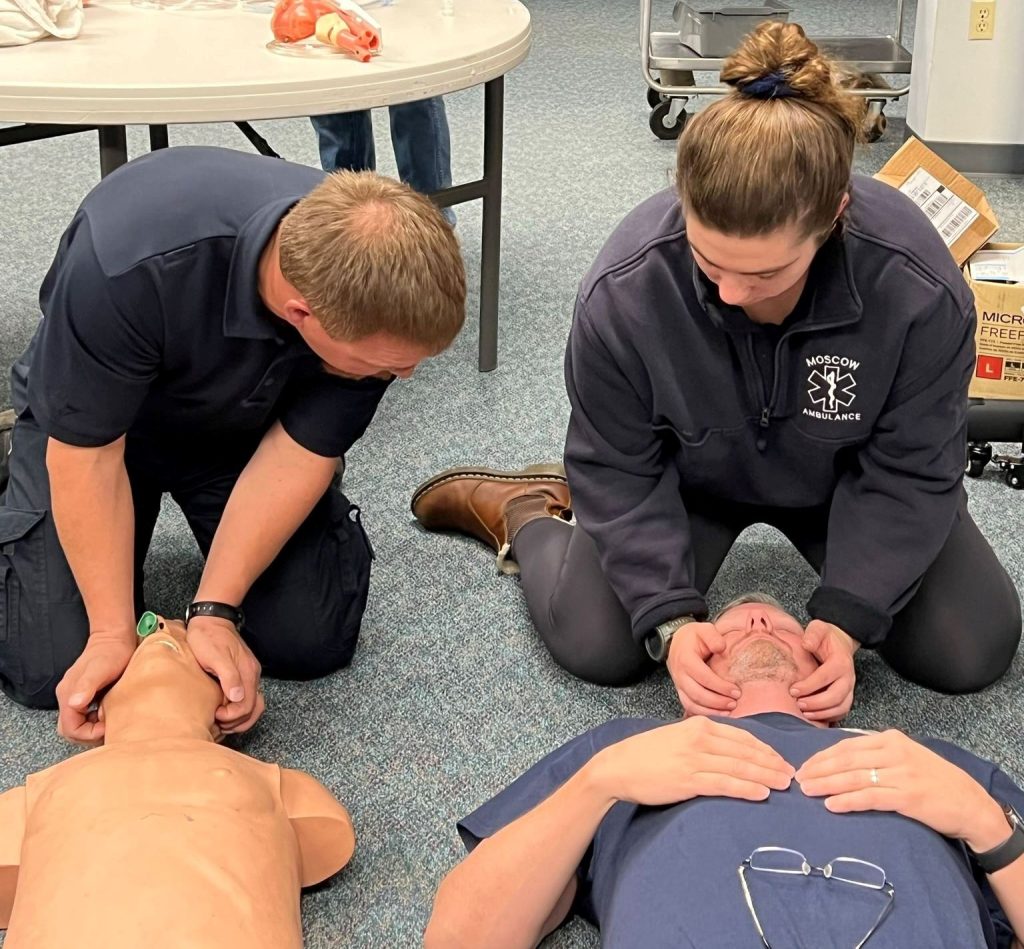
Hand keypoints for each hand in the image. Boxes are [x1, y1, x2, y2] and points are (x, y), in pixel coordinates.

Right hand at [55, 630, 135, 743]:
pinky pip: (83, 715)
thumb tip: (74, 704)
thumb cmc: (111, 652)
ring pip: (76, 723)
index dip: (88, 734)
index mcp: (68, 694)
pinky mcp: (83, 693)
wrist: (114, 637)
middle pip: (70, 729)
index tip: (107, 727)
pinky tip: (108, 713)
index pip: (70, 729)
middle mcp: (68, 696)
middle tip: (109, 728)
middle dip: (88, 735)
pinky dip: (94, 721)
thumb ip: (87, 686)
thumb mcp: (101, 669)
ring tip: (110, 721)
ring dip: (92, 728)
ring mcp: (74, 695)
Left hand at [185, 616, 263, 733]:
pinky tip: (225, 710)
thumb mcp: (214, 656)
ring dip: (239, 718)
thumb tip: (238, 698)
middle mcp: (251, 674)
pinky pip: (247, 697)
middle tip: (217, 723)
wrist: (211, 618)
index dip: (232, 716)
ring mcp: (249, 674)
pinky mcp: (243, 673)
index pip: (247, 705)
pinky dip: (239, 709)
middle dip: (236, 721)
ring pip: (252, 705)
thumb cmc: (208, 637)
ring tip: (222, 721)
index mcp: (247, 672)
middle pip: (253, 709)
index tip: (215, 715)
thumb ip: (229, 676)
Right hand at [592, 717, 793, 806]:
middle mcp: (700, 738)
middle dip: (772, 764)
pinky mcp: (688, 779)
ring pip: (740, 767)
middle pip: (746, 752)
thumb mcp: (678, 736)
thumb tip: (731, 751)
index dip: (766, 750)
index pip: (743, 737)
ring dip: (766, 776)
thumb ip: (703, 740)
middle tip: (791, 776)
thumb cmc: (648, 754)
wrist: (618, 766)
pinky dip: (746, 788)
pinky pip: (724, 783)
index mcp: (700, 725)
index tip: (781, 761)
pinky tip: (761, 793)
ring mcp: (695, 759)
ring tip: (784, 785)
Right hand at [666, 621, 740, 716]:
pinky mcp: (681, 692)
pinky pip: (689, 707)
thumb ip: (713, 636)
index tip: (736, 691)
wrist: (677, 642)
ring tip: (728, 712)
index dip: (720, 686)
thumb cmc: (694, 637)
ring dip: (711, 711)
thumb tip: (721, 647)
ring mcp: (679, 685)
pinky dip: (703, 714)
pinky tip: (717, 715)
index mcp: (686, 659)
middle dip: (717, 702)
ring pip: (692, 704)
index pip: (703, 677)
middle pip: (697, 694)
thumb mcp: (703, 629)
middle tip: (734, 703)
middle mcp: (680, 674)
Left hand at [789, 620, 857, 721]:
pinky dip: (829, 717)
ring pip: (841, 707)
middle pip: (836, 696)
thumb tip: (806, 644)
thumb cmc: (825, 637)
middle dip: (816, 703)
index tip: (793, 690)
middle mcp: (848, 677)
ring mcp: (849, 688)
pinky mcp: (846, 696)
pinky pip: (841, 711)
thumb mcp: (818, 629)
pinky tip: (813, 716)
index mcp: (840, 661)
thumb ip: (813, 634)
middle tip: (798, 704)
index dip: (809, 686)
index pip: (825, 677)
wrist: (840, 642)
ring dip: (822, 713)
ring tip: (804, 713)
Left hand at [797, 730, 1007, 850]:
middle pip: (846, 760)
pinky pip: (871, 797)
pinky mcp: (908, 797)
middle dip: (819, 769)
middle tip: (799, 780)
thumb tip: (839, 760)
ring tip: (808, 791)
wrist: (970, 803)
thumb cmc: (933, 781)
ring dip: (827, 784)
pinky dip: (848, 801)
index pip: (847, 746)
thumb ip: (876, 755)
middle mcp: (894, 752)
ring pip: (854, 777)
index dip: (822, 757)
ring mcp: (902, 774)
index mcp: (891, 739)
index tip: (805, 766)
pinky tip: (832, 805)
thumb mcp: (905, 757)